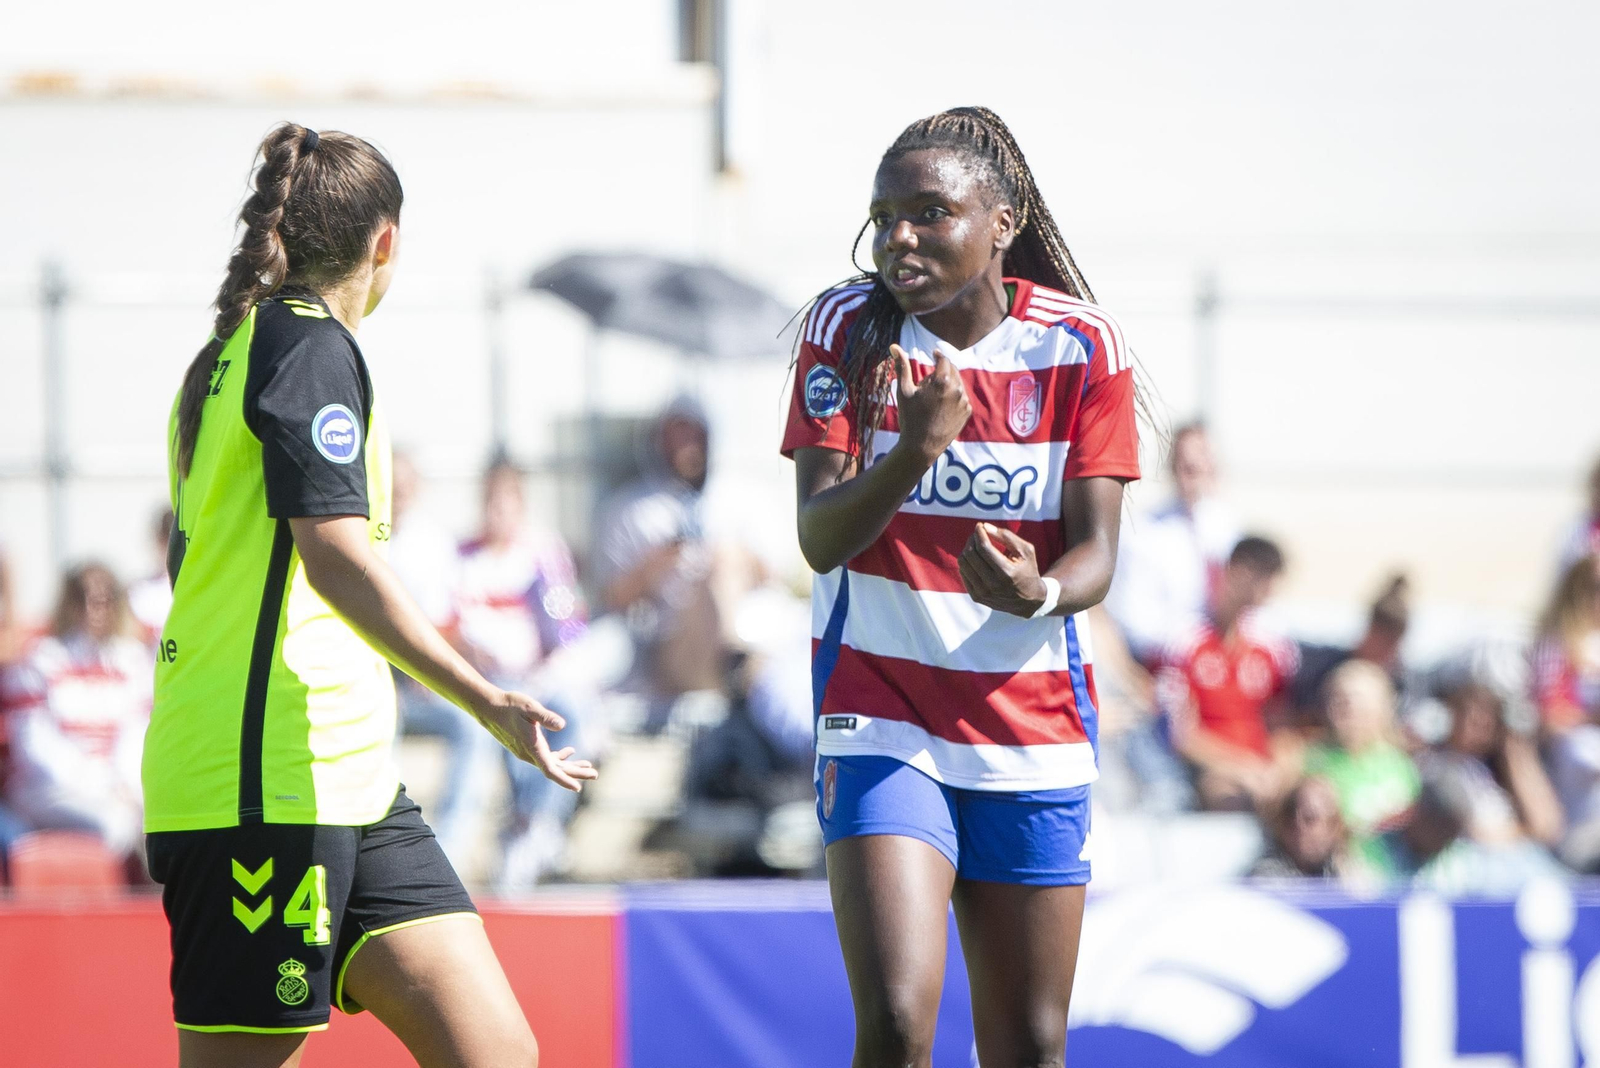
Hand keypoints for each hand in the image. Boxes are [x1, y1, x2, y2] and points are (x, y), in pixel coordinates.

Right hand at [475, 689, 598, 792]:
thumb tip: (562, 725)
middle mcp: (529, 754)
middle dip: (575, 773)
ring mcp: (527, 752)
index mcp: (532, 747)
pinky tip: (570, 751)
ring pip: (552, 764)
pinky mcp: (526, 747)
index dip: (564, 779)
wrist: (489, 706)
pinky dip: (559, 757)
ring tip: (589, 766)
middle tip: (595, 774)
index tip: (577, 788)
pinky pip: (546, 758)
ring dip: (570, 766)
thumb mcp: (530, 707)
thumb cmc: (509, 705)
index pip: (550, 770)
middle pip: (555, 770)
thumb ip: (545, 717)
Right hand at [892, 344, 970, 463]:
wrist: (921, 447)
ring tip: (933, 395)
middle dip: (943, 369)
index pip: (944, 359)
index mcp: (942, 381)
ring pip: (957, 383)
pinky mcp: (967, 412)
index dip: (938, 355)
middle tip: (930, 378)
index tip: (934, 354)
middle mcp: (957, 389)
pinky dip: (953, 396)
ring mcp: (964, 401)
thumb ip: (902, 366)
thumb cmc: (910, 418)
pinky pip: (961, 397)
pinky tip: (940, 406)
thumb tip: (894, 345)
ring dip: (948, 383)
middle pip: (952, 370)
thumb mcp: (904, 391)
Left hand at [958, 522, 1048, 616]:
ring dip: (968, 549)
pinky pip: (963, 573)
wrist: (1028, 601)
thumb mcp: (1026, 551)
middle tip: (978, 534)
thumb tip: (985, 526)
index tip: (980, 525)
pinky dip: (967, 562)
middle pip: (971, 554)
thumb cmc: (1028, 570)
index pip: (984, 548)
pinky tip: (976, 558)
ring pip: (964, 563)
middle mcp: (993, 585)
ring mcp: (983, 592)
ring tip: (976, 545)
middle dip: (972, 539)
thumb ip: (1007, 536)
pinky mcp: (976, 597)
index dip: (979, 534)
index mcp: (1007, 573)